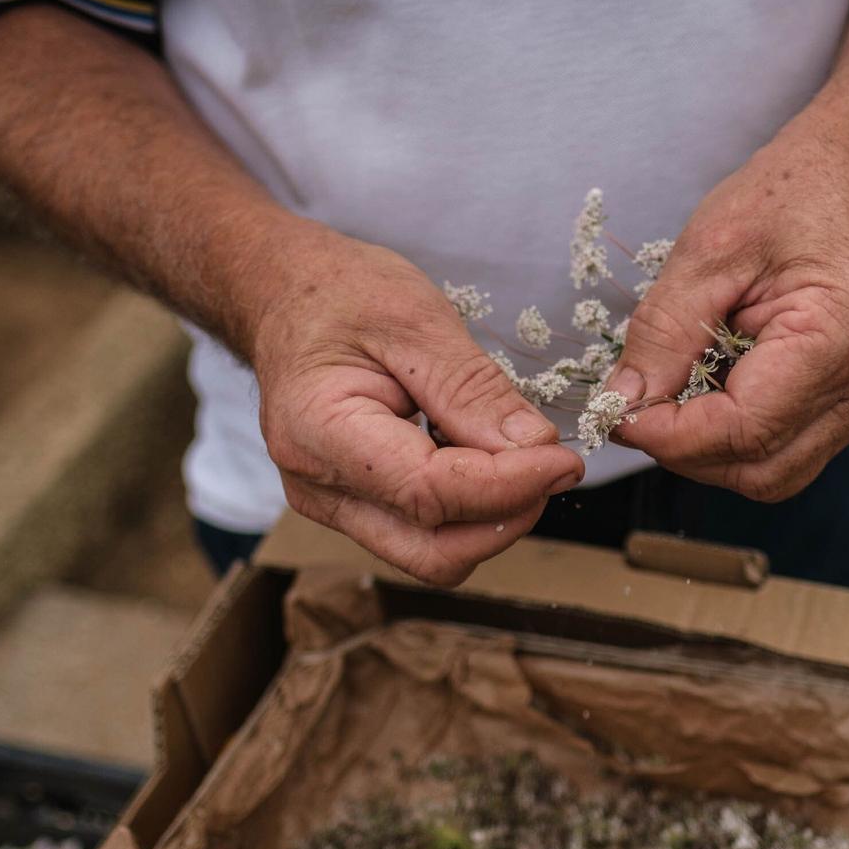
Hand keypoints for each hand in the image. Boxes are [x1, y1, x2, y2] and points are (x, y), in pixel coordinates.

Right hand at [236, 222, 583, 584]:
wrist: (283, 297)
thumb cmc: (339, 294)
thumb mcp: (414, 318)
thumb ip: (475, 389)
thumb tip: (537, 448)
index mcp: (319, 431)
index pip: (430, 494)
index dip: (509, 485)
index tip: (565, 460)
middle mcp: (317, 487)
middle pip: (432, 552)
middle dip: (506, 517)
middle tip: (550, 463)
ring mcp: (331, 505)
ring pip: (432, 555)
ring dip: (492, 517)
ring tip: (514, 453)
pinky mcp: (352, 508)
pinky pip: (423, 534)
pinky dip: (469, 508)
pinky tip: (479, 454)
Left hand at [606, 110, 848, 500]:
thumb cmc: (787, 197)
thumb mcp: (707, 250)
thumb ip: (662, 332)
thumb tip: (622, 404)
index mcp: (837, 338)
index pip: (742, 430)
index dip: (669, 435)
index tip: (616, 412)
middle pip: (759, 468)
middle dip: (685, 450)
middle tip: (635, 407)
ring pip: (771, 473)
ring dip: (708, 450)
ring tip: (673, 395)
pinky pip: (785, 452)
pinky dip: (734, 438)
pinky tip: (711, 391)